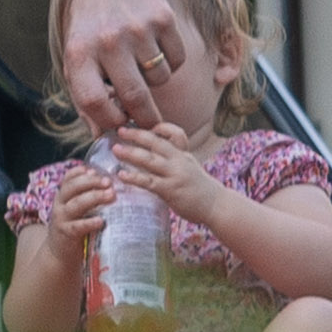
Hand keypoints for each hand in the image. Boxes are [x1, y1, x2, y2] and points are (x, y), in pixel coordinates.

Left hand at [48, 0, 188, 135]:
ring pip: (159, 79)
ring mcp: (138, 29)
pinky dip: (170, 62)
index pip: (93, 101)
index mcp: (79, 52)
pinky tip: (154, 47)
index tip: (118, 125)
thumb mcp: (76, 54)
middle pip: (135, 97)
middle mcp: (108, 40)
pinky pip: (176, 60)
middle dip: (144, 118)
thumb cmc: (89, 24)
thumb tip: (100, 135)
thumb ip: (85, 94)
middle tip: (148, 123)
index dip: (108, 121)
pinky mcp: (164, 19)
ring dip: (154, 82)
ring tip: (141, 66)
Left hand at [95, 123, 219, 214]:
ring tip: (115, 149)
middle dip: (137, 135)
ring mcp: (174, 175)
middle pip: (157, 142)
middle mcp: (179, 161)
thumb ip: (175, 159)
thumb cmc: (200, 188)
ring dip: (130, 153)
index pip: (176, 134)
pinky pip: (148, 181)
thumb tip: (153, 154)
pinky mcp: (170, 190)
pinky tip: (122, 175)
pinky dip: (134, 177)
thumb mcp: (190, 167)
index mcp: (184, 154)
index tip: (147, 125)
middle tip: (120, 130)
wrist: (216, 206)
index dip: (162, 127)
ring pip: (149, 160)